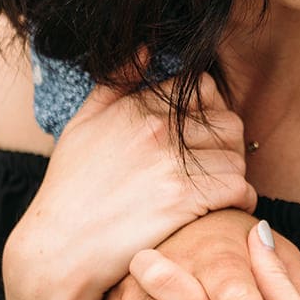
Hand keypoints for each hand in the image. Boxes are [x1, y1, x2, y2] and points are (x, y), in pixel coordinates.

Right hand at [1, 75, 255, 299]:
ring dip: (234, 176)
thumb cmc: (70, 189)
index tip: (206, 134)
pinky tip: (224, 209)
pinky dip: (240, 201)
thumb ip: (115, 82)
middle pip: (229, 123)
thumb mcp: (82, 124)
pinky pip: (238, 189)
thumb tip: (147, 49)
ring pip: (237, 158)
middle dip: (229, 144)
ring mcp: (173, 165)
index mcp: (138, 107)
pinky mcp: (186, 201)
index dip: (212, 111)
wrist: (59, 249)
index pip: (204, 89)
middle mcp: (158, 130)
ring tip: (219, 190)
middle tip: (218, 166)